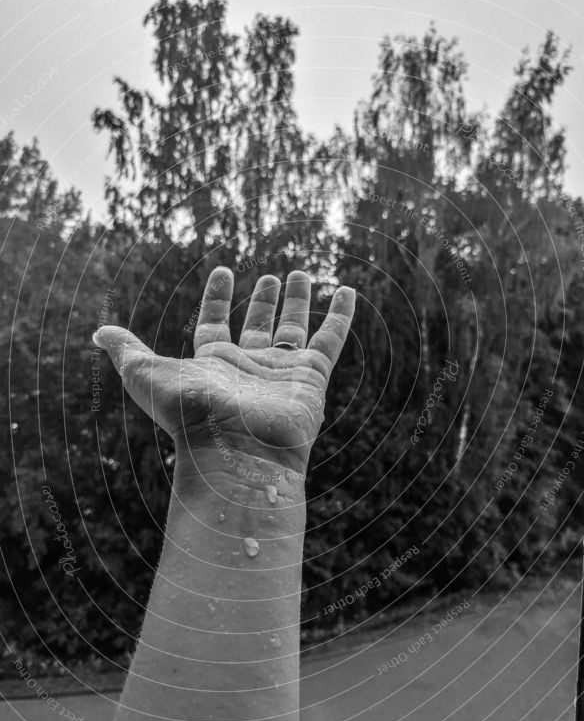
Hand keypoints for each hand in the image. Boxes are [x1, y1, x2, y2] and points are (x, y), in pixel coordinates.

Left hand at [93, 269, 354, 471]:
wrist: (235, 450)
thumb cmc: (188, 415)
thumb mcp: (147, 374)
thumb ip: (128, 350)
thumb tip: (98, 332)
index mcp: (214, 363)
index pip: (216, 323)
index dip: (218, 297)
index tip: (224, 270)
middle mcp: (249, 366)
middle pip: (259, 325)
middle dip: (264, 300)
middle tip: (271, 277)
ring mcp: (282, 371)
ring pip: (294, 328)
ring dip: (298, 301)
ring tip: (301, 273)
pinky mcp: (312, 375)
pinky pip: (331, 339)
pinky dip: (341, 315)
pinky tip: (347, 290)